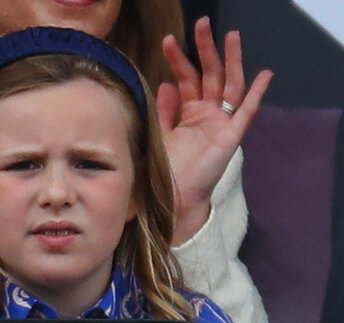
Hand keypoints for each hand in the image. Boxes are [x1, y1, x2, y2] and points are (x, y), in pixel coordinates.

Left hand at [158, 18, 271, 245]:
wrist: (172, 198)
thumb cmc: (164, 169)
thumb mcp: (159, 134)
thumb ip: (164, 111)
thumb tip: (166, 84)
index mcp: (189, 113)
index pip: (186, 78)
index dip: (178, 59)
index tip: (168, 41)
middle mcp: (207, 114)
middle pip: (210, 74)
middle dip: (206, 49)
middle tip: (202, 24)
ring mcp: (221, 123)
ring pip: (229, 85)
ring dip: (231, 61)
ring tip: (230, 37)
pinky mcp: (231, 137)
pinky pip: (246, 112)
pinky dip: (256, 94)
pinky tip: (264, 75)